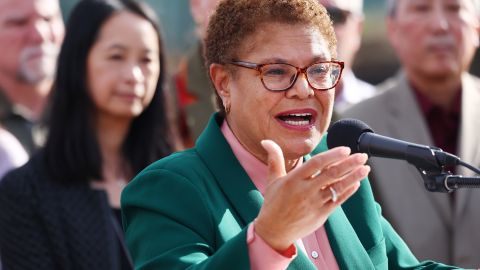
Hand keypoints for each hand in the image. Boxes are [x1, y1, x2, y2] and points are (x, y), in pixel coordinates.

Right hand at [254, 140, 369, 251]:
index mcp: (294, 180)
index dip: (332, 155)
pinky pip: (338, 201)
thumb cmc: (273, 203)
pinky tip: (357, 183)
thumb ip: (274, 158)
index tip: (346, 149)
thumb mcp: (273, 179)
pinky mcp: (321, 215)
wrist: (274, 231)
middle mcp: (305, 191)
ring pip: (338, 188)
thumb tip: (266, 141)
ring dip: (354, 177)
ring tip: (366, 168)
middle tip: (362, 156)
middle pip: (331, 174)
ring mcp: (315, 203)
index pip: (316, 163)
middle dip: (349, 164)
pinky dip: (348, 191)